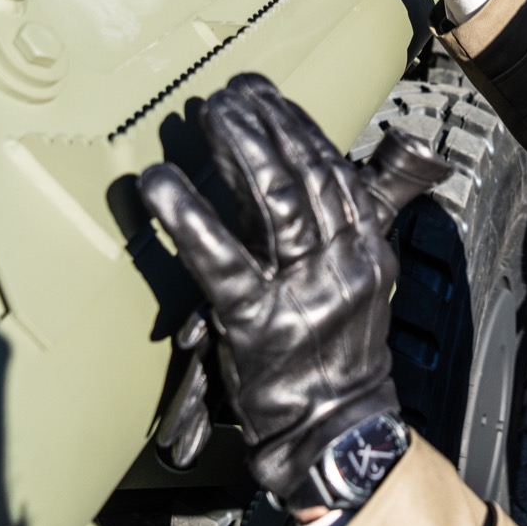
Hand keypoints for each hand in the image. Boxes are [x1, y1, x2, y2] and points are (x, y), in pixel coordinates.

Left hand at [138, 75, 448, 506]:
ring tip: (209, 115)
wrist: (335, 431)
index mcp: (366, 252)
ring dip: (239, 150)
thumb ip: (345, 230)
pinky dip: (189, 218)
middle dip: (266, 125)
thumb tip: (325, 175)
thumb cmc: (334, 359)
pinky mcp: (258, 322)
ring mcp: (303, 292)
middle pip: (306, 175)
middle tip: (230, 94)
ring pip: (276, 204)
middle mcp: (342, 264)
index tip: (267, 96)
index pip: (334, 172)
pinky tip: (160, 184)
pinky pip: (222, 261)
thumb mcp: (358, 287)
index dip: (298, 127)